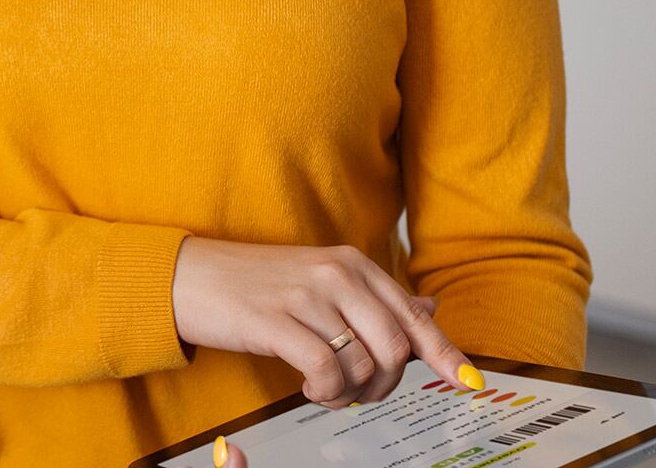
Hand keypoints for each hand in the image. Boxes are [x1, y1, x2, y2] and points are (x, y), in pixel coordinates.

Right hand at [171, 238, 479, 407]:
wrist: (188, 276)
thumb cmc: (254, 283)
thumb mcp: (319, 279)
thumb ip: (375, 296)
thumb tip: (429, 306)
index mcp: (351, 263)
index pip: (413, 315)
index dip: (445, 354)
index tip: (467, 382)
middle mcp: (334, 273)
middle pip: (395, 346)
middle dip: (387, 384)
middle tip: (361, 392)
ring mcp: (305, 295)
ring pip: (363, 363)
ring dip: (351, 392)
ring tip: (326, 389)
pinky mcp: (274, 321)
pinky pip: (326, 370)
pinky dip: (325, 391)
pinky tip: (309, 388)